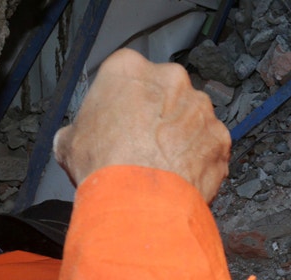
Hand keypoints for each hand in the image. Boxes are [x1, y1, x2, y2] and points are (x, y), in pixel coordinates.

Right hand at [54, 49, 231, 199]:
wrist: (139, 201)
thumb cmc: (105, 166)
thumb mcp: (70, 141)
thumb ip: (81, 130)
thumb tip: (78, 138)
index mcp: (128, 68)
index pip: (128, 77)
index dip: (125, 103)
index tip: (123, 121)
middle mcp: (170, 79)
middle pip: (166, 93)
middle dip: (159, 115)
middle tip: (145, 143)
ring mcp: (200, 107)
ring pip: (192, 118)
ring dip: (182, 136)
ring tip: (164, 164)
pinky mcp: (220, 136)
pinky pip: (210, 145)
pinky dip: (201, 158)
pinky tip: (182, 176)